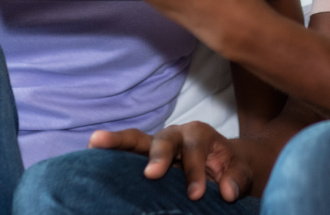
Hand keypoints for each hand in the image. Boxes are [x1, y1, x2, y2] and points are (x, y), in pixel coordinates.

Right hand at [88, 124, 254, 201]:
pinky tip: (89, 155)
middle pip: (163, 139)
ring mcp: (155, 144)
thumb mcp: (240, 172)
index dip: (194, 173)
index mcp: (199, 134)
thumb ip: (237, 179)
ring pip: (135, 139)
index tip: (196, 195)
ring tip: (94, 142)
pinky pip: (124, 152)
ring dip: (116, 142)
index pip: (195, 151)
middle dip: (158, 155)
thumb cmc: (229, 168)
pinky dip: (108, 153)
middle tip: (153, 174)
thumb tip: (227, 191)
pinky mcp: (142, 156)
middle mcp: (174, 134)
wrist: (222, 164)